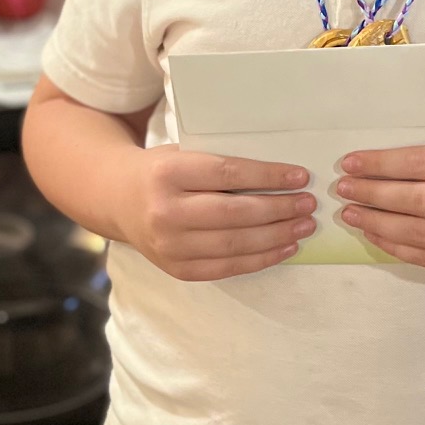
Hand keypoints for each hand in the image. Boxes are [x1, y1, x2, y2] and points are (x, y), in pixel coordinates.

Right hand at [118, 148, 314, 281]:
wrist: (116, 199)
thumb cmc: (161, 171)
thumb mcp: (183, 154)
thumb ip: (221, 164)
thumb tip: (282, 176)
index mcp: (169, 173)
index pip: (228, 174)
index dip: (268, 176)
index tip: (300, 176)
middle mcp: (166, 211)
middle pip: (235, 213)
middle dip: (279, 209)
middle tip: (308, 204)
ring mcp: (170, 245)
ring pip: (235, 244)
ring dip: (277, 236)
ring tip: (304, 226)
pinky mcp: (177, 269)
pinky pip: (227, 267)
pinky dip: (261, 259)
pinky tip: (284, 247)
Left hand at [336, 141, 424, 279]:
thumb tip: (380, 167)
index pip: (421, 164)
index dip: (380, 165)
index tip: (350, 163)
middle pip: (415, 201)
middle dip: (371, 194)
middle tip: (343, 189)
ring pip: (417, 234)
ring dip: (377, 224)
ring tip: (351, 214)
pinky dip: (397, 247)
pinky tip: (376, 235)